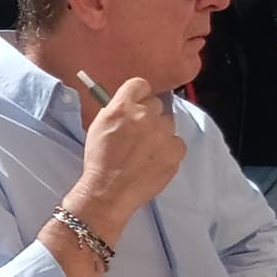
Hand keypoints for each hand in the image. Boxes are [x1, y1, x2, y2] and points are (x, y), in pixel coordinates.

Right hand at [71, 75, 182, 230]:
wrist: (108, 191)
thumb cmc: (99, 160)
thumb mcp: (99, 126)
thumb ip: (117, 110)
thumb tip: (129, 103)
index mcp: (123, 106)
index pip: (140, 84)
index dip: (139, 95)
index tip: (138, 104)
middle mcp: (145, 115)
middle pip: (156, 104)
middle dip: (149, 116)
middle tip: (139, 134)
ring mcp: (163, 133)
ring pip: (168, 124)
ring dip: (160, 133)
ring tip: (146, 151)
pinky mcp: (175, 151)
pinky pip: (178, 143)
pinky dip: (169, 150)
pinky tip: (155, 161)